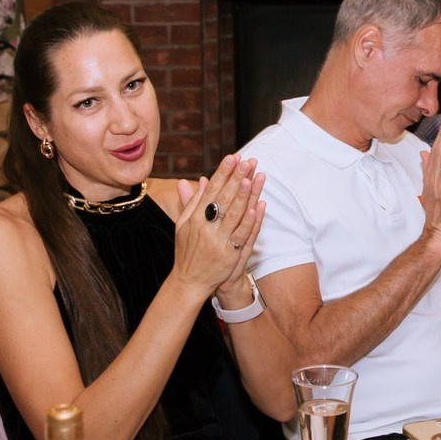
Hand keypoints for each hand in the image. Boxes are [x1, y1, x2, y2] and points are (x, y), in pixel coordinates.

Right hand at [173, 156, 261, 298]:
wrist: (189, 282)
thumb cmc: (187, 251)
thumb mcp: (184, 224)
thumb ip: (193, 201)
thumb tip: (202, 180)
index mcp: (194, 218)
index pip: (211, 191)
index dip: (222, 173)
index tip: (232, 157)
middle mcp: (205, 227)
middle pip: (224, 199)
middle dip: (236, 178)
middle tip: (247, 161)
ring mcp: (217, 241)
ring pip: (234, 215)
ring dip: (244, 195)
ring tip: (253, 177)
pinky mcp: (228, 255)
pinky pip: (241, 236)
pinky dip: (249, 222)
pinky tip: (257, 207)